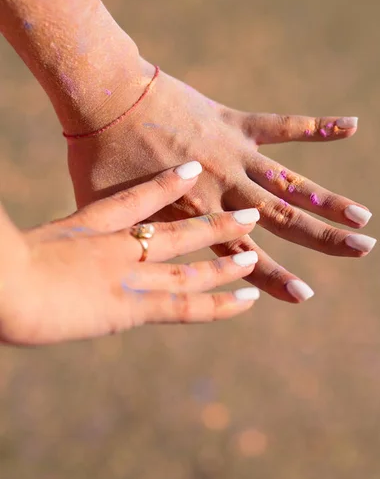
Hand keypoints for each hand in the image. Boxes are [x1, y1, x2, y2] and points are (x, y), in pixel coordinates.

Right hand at [0, 163, 259, 345]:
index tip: (190, 172)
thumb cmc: (0, 265)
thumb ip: (38, 243)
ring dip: (225, 258)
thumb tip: (30, 247)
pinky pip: (187, 306)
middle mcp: (116, 246)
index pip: (131, 201)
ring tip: (254, 250)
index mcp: (86, 227)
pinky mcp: (134, 306)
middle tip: (246, 212)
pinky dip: (220, 304)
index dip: (163, 186)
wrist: (4, 283)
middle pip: (173, 230)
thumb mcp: (18, 245)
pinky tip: (248, 299)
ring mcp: (128, 274)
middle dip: (211, 223)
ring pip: (189, 266)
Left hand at [67, 58, 375, 303]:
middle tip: (363, 249)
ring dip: (328, 199)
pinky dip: (315, 127)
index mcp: (196, 217)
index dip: (273, 277)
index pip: (242, 255)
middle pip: (283, 220)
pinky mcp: (233, 124)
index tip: (304, 295)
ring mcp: (232, 156)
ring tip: (362, 216)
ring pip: (290, 183)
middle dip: (324, 239)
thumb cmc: (98, 159)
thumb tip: (125, 274)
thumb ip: (133, 244)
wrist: (104, 97)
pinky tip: (351, 126)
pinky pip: (282, 126)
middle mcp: (223, 190)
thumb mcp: (111, 214)